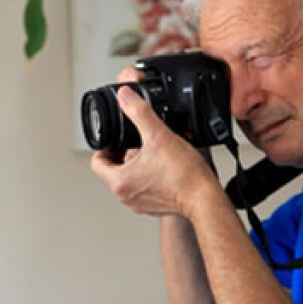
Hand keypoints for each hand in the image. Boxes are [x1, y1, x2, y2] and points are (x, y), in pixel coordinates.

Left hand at [90, 86, 221, 217]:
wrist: (205, 199)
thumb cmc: (184, 175)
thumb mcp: (159, 135)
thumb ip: (139, 112)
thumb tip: (125, 96)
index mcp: (119, 182)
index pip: (97, 162)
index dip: (104, 147)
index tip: (115, 139)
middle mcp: (125, 197)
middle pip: (114, 169)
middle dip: (123, 154)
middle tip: (138, 143)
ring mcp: (139, 204)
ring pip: (129, 179)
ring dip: (137, 165)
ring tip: (153, 154)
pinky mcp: (153, 207)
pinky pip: (144, 189)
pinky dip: (149, 177)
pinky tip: (164, 167)